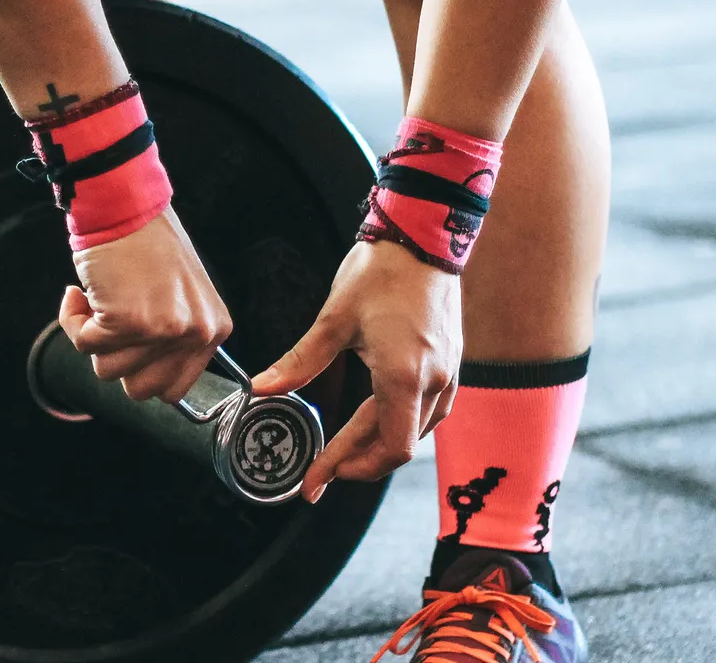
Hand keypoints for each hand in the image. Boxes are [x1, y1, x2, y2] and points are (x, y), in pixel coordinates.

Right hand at [58, 206, 231, 403]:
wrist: (124, 204)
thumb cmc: (146, 244)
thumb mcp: (180, 297)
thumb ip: (173, 338)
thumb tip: (144, 379)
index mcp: (213, 329)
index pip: (174, 390)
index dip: (141, 371)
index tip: (130, 345)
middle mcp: (194, 333)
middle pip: (140, 390)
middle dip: (116, 360)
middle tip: (113, 322)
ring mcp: (162, 330)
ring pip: (107, 370)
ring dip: (94, 337)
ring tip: (102, 298)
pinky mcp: (126, 321)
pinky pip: (83, 344)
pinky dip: (73, 319)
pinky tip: (82, 292)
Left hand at [251, 241, 462, 502]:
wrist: (425, 234)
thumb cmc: (382, 271)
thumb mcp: (334, 319)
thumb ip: (300, 361)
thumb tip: (262, 388)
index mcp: (404, 377)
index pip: (383, 448)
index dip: (347, 469)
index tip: (315, 480)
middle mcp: (434, 382)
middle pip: (398, 446)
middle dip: (358, 463)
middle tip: (323, 471)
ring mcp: (449, 372)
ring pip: (418, 432)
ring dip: (381, 446)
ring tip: (347, 451)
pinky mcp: (453, 362)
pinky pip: (432, 411)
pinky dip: (404, 425)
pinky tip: (382, 420)